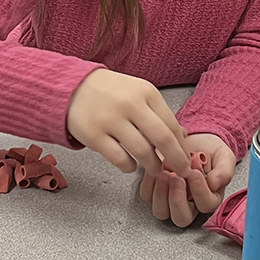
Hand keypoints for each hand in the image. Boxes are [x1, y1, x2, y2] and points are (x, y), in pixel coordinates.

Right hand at [67, 69, 190, 176]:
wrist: (73, 87)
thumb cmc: (111, 92)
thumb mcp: (138, 92)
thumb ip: (159, 113)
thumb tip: (183, 136)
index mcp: (145, 92)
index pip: (172, 124)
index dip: (182, 145)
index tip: (187, 158)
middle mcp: (130, 104)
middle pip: (162, 138)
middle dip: (176, 159)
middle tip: (182, 171)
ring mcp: (111, 120)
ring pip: (142, 151)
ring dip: (153, 166)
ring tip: (155, 170)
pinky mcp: (94, 135)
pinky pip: (119, 159)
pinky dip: (129, 166)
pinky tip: (131, 165)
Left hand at [140, 133, 236, 226]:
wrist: (193, 139)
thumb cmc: (209, 150)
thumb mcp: (224, 156)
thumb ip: (225, 171)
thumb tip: (216, 184)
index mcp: (209, 198)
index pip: (205, 205)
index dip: (199, 190)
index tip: (193, 172)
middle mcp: (189, 204)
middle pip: (181, 218)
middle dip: (177, 198)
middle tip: (176, 177)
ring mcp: (170, 200)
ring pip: (161, 211)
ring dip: (161, 193)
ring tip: (165, 172)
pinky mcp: (155, 191)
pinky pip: (147, 196)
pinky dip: (149, 182)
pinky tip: (156, 168)